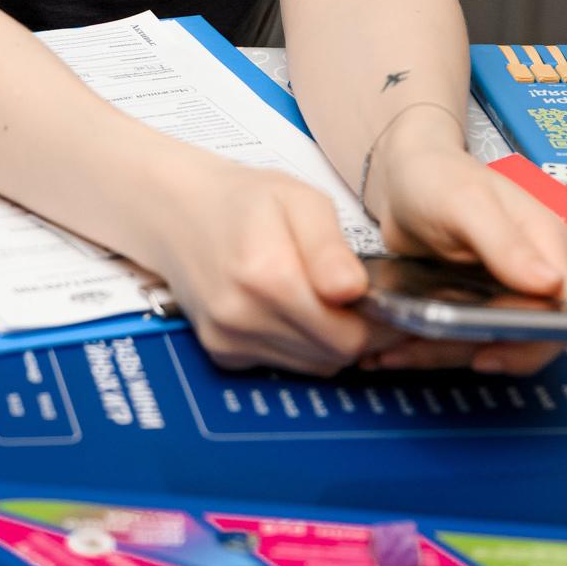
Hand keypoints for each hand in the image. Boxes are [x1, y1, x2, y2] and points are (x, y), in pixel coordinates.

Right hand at [135, 157, 374, 376]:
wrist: (178, 211)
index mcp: (266, 273)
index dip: (380, 325)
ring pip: (312, 366)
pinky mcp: (222, 352)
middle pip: (333, 356)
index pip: (349, 334)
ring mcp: (228, 338)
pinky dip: (300, 345)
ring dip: (331, 341)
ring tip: (328, 300)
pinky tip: (295, 310)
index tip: (389, 304)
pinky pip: (283, 364)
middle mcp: (243, 315)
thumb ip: (330, 247)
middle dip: (360, 333)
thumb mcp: (299, 199)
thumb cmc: (245, 200)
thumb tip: (354, 290)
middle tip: (364, 301)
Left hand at [361, 102, 566, 374]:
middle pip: (527, 337)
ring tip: (394, 354)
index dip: (532, 342)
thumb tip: (550, 284)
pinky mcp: (481, 303)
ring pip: (490, 343)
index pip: (564, 313)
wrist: (404, 173)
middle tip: (420, 352)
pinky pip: (466, 338)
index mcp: (549, 246)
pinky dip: (432, 348)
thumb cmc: (438, 176)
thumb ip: (506, 243)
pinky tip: (397, 349)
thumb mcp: (467, 205)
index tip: (485, 356)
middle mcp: (537, 273)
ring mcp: (509, 291)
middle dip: (475, 352)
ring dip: (444, 354)